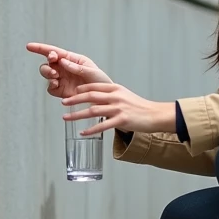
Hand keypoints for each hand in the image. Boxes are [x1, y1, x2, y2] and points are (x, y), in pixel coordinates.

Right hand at [26, 42, 111, 99]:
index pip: (54, 51)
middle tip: (53, 67)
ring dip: (47, 73)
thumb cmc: (100, 81)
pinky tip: (56, 84)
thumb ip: (76, 67)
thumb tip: (62, 61)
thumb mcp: (91, 71)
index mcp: (71, 59)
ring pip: (46, 74)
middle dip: (47, 63)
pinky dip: (51, 85)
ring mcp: (61, 80)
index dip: (40, 48)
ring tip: (55, 76)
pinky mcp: (61, 91)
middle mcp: (64, 69)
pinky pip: (50, 88)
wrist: (103, 98)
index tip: (29, 46)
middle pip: (47, 63)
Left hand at [61, 83, 176, 136]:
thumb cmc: (139, 106)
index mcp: (115, 88)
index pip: (94, 86)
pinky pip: (102, 126)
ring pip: (93, 111)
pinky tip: (82, 132)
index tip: (71, 92)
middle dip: (75, 99)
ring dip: (77, 114)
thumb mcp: (125, 95)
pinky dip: (90, 130)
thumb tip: (97, 98)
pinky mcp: (121, 120)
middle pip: (90, 96)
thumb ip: (111, 95)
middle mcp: (115, 97)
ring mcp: (118, 108)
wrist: (155, 114)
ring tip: (66, 118)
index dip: (81, 89)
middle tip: (63, 102)